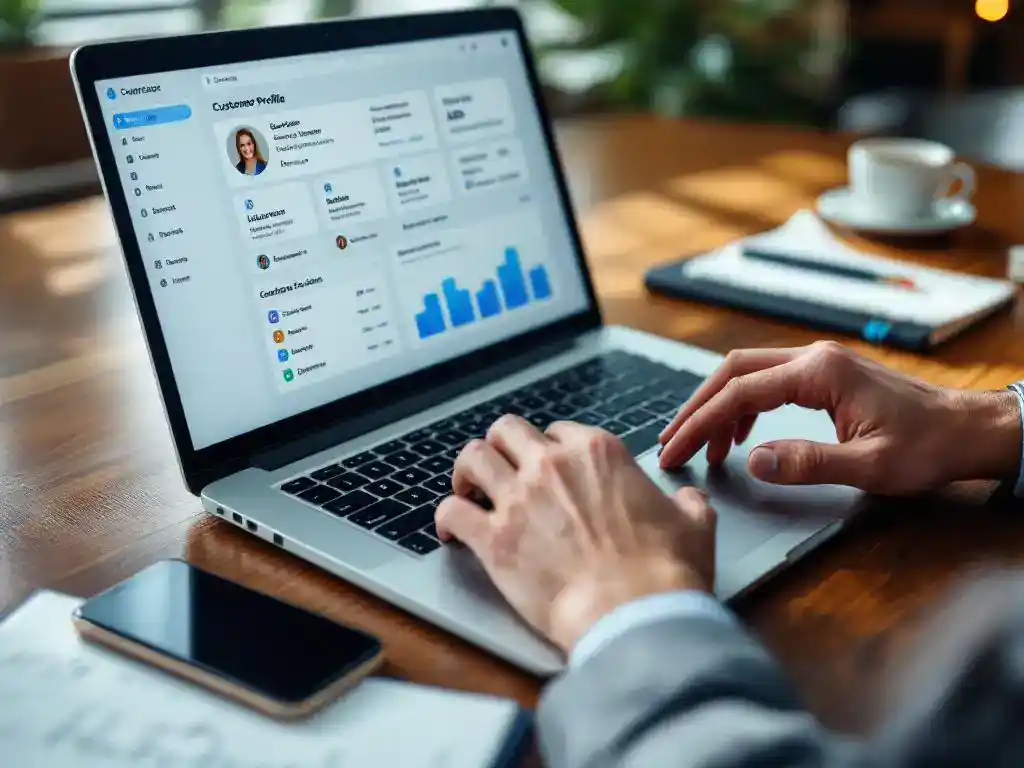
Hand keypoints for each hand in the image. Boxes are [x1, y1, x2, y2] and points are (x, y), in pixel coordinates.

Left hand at [435, 415, 716, 652]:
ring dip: (466, 471)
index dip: (550, 450)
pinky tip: (448, 531)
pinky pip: (451, 511)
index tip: (548, 470)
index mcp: (597, 452)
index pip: (557, 432)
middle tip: (501, 469)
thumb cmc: (665, 572)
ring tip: (467, 489)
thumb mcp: (694, 524)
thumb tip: (689, 500)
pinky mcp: (494, 539)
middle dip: (501, 447)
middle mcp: (551, 464)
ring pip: (472, 457)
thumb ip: (686, 503)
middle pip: (506, 430)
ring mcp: (518, 498)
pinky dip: (445, 518)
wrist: (634, 612)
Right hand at [659, 341, 1021, 494]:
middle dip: (697, 408)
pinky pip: (768, 382)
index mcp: (819, 372)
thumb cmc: (929, 447)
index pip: (739, 392)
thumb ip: (808, 462)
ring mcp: (819, 363)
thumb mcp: (870, 466)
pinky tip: (741, 436)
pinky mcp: (824, 375)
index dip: (700, 423)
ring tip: (702, 447)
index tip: (676, 449)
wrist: (969, 430)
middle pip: (733, 372)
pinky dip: (743, 406)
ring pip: (748, 374)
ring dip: (718, 407)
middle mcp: (813, 357)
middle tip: (673, 443)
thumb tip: (753, 462)